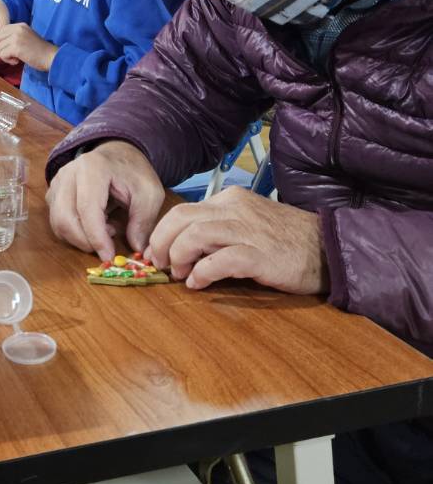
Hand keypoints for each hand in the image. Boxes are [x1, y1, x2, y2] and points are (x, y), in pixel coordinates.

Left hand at [0, 22, 56, 72]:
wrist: (51, 57)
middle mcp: (17, 28)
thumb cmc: (39, 52)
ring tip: (14, 59)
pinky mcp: (16, 47)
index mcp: (19, 25)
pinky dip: (7, 60)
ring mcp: (16, 37)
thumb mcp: (25, 38)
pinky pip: (3, 54)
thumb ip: (12, 38)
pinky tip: (16, 61)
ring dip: (3, 56)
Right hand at [47, 140, 164, 262]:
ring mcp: (57, 183)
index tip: (110, 256)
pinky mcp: (53, 193)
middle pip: (65, 218)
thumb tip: (135, 248)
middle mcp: (68, 173)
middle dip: (86, 241)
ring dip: (80, 237)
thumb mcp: (149, 194)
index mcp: (93, 168)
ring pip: (57, 223)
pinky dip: (73, 232)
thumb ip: (143, 221)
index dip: (96, 237)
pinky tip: (94, 224)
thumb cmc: (133, 173)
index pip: (87, 208)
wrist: (118, 154)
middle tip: (108, 244)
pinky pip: (56, 221)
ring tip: (104, 228)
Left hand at [145, 187, 327, 294]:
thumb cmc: (287, 240)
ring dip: (180, 257)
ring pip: (196, 235)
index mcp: (230, 200)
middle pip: (181, 218)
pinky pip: (220, 261)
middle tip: (161, 265)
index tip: (155, 253)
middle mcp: (235, 209)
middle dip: (162, 243)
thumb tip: (183, 248)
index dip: (162, 233)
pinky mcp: (260, 255)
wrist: (328, 248)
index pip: (183, 211)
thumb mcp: (248, 224)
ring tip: (180, 275)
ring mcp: (248, 230)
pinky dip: (203, 273)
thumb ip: (219, 230)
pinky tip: (198, 283)